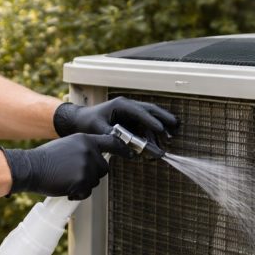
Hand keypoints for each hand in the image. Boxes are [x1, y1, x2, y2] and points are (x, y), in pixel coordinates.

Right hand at [1, 133, 128, 199]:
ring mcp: (86, 166)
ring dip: (84, 184)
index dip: (122, 149)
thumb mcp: (68, 144)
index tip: (131, 154)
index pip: (111, 141)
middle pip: (103, 168)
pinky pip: (86, 192)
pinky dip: (77, 194)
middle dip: (93, 174)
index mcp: (85, 139)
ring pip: (95, 181)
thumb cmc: (46, 158)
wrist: (31, 167)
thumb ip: (83, 148)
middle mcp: (88, 151)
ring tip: (66, 179)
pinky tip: (65, 187)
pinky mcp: (81, 181)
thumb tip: (96, 157)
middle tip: (75, 174)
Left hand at [53, 97, 178, 140]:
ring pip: (150, 120)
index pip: (140, 111)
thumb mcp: (97, 129)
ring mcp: (131, 114)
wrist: (79, 121)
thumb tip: (126, 149)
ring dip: (159, 130)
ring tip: (168, 140)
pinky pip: (144, 128)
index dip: (151, 120)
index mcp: (121, 104)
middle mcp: (129, 107)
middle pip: (151, 111)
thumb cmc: (86, 122)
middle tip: (176, 127)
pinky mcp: (130, 122)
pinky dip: (151, 136)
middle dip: (164, 118)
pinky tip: (156, 145)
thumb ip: (112, 138)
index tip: (162, 129)